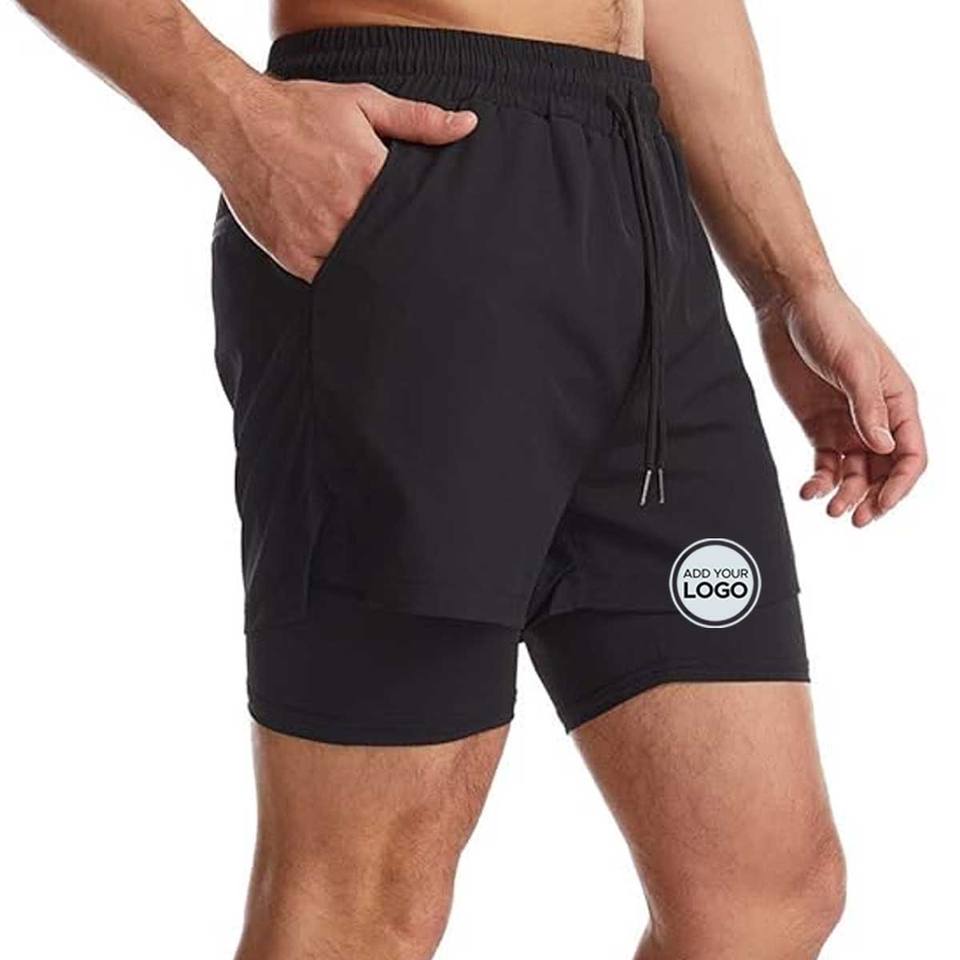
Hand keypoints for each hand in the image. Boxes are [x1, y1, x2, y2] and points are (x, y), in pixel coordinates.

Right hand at [210, 76, 476, 280]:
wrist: (234, 120)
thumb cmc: (301, 109)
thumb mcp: (364, 103)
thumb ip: (419, 120)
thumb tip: (468, 125)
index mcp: (369, 176)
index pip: (413, 218)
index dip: (428, 233)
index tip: (445, 247)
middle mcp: (344, 212)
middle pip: (389, 249)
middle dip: (405, 258)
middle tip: (430, 277)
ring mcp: (316, 238)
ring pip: (359, 270)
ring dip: (374, 272)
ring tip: (396, 283)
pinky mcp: (293, 255)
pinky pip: (327, 281)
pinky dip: (341, 280)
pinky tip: (356, 280)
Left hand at [758, 282, 926, 526]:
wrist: (789, 307)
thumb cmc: (831, 324)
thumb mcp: (854, 364)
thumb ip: (868, 407)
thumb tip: (883, 448)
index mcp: (898, 402)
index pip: (910, 454)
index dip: (899, 485)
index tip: (880, 506)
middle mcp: (876, 418)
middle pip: (883, 470)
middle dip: (872, 497)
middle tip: (854, 518)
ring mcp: (847, 423)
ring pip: (854, 472)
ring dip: (845, 494)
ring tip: (830, 509)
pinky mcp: (817, 426)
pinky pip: (824, 463)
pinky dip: (819, 480)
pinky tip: (809, 491)